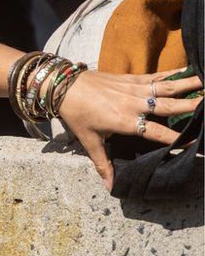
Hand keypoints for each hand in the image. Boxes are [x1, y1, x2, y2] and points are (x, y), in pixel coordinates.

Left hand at [58, 67, 202, 189]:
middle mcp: (134, 104)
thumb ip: (103, 164)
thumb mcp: (89, 141)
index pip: (157, 133)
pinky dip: (174, 74)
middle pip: (169, 107)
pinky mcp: (131, 78)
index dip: (176, 138)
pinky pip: (156, 76)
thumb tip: (110, 186)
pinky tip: (190, 70)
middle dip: (192, 107)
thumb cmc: (76, 114)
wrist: (63, 85)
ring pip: (167, 87)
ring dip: (189, 85)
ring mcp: (134, 89)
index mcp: (125, 121)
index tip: (194, 142)